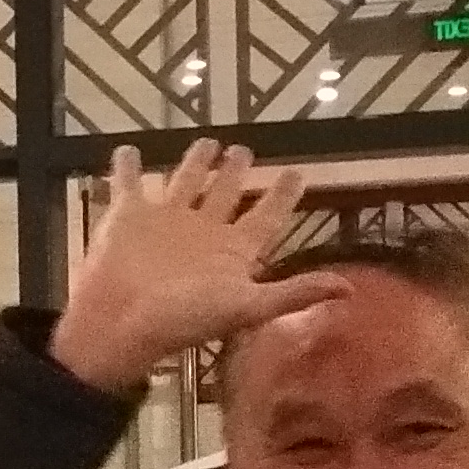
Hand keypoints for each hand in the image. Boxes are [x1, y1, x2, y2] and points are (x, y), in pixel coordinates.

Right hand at [49, 140, 339, 394]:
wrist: (119, 325)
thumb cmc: (183, 318)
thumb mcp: (246, 306)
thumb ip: (294, 294)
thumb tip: (349, 289)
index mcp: (232, 251)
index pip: (265, 217)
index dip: (282, 197)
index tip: (297, 174)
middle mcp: (201, 232)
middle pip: (225, 195)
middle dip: (236, 173)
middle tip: (244, 151)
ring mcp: (164, 222)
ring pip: (185, 183)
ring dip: (196, 163)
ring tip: (208, 143)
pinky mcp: (128, 216)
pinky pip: (128, 184)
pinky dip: (125, 168)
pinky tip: (126, 150)